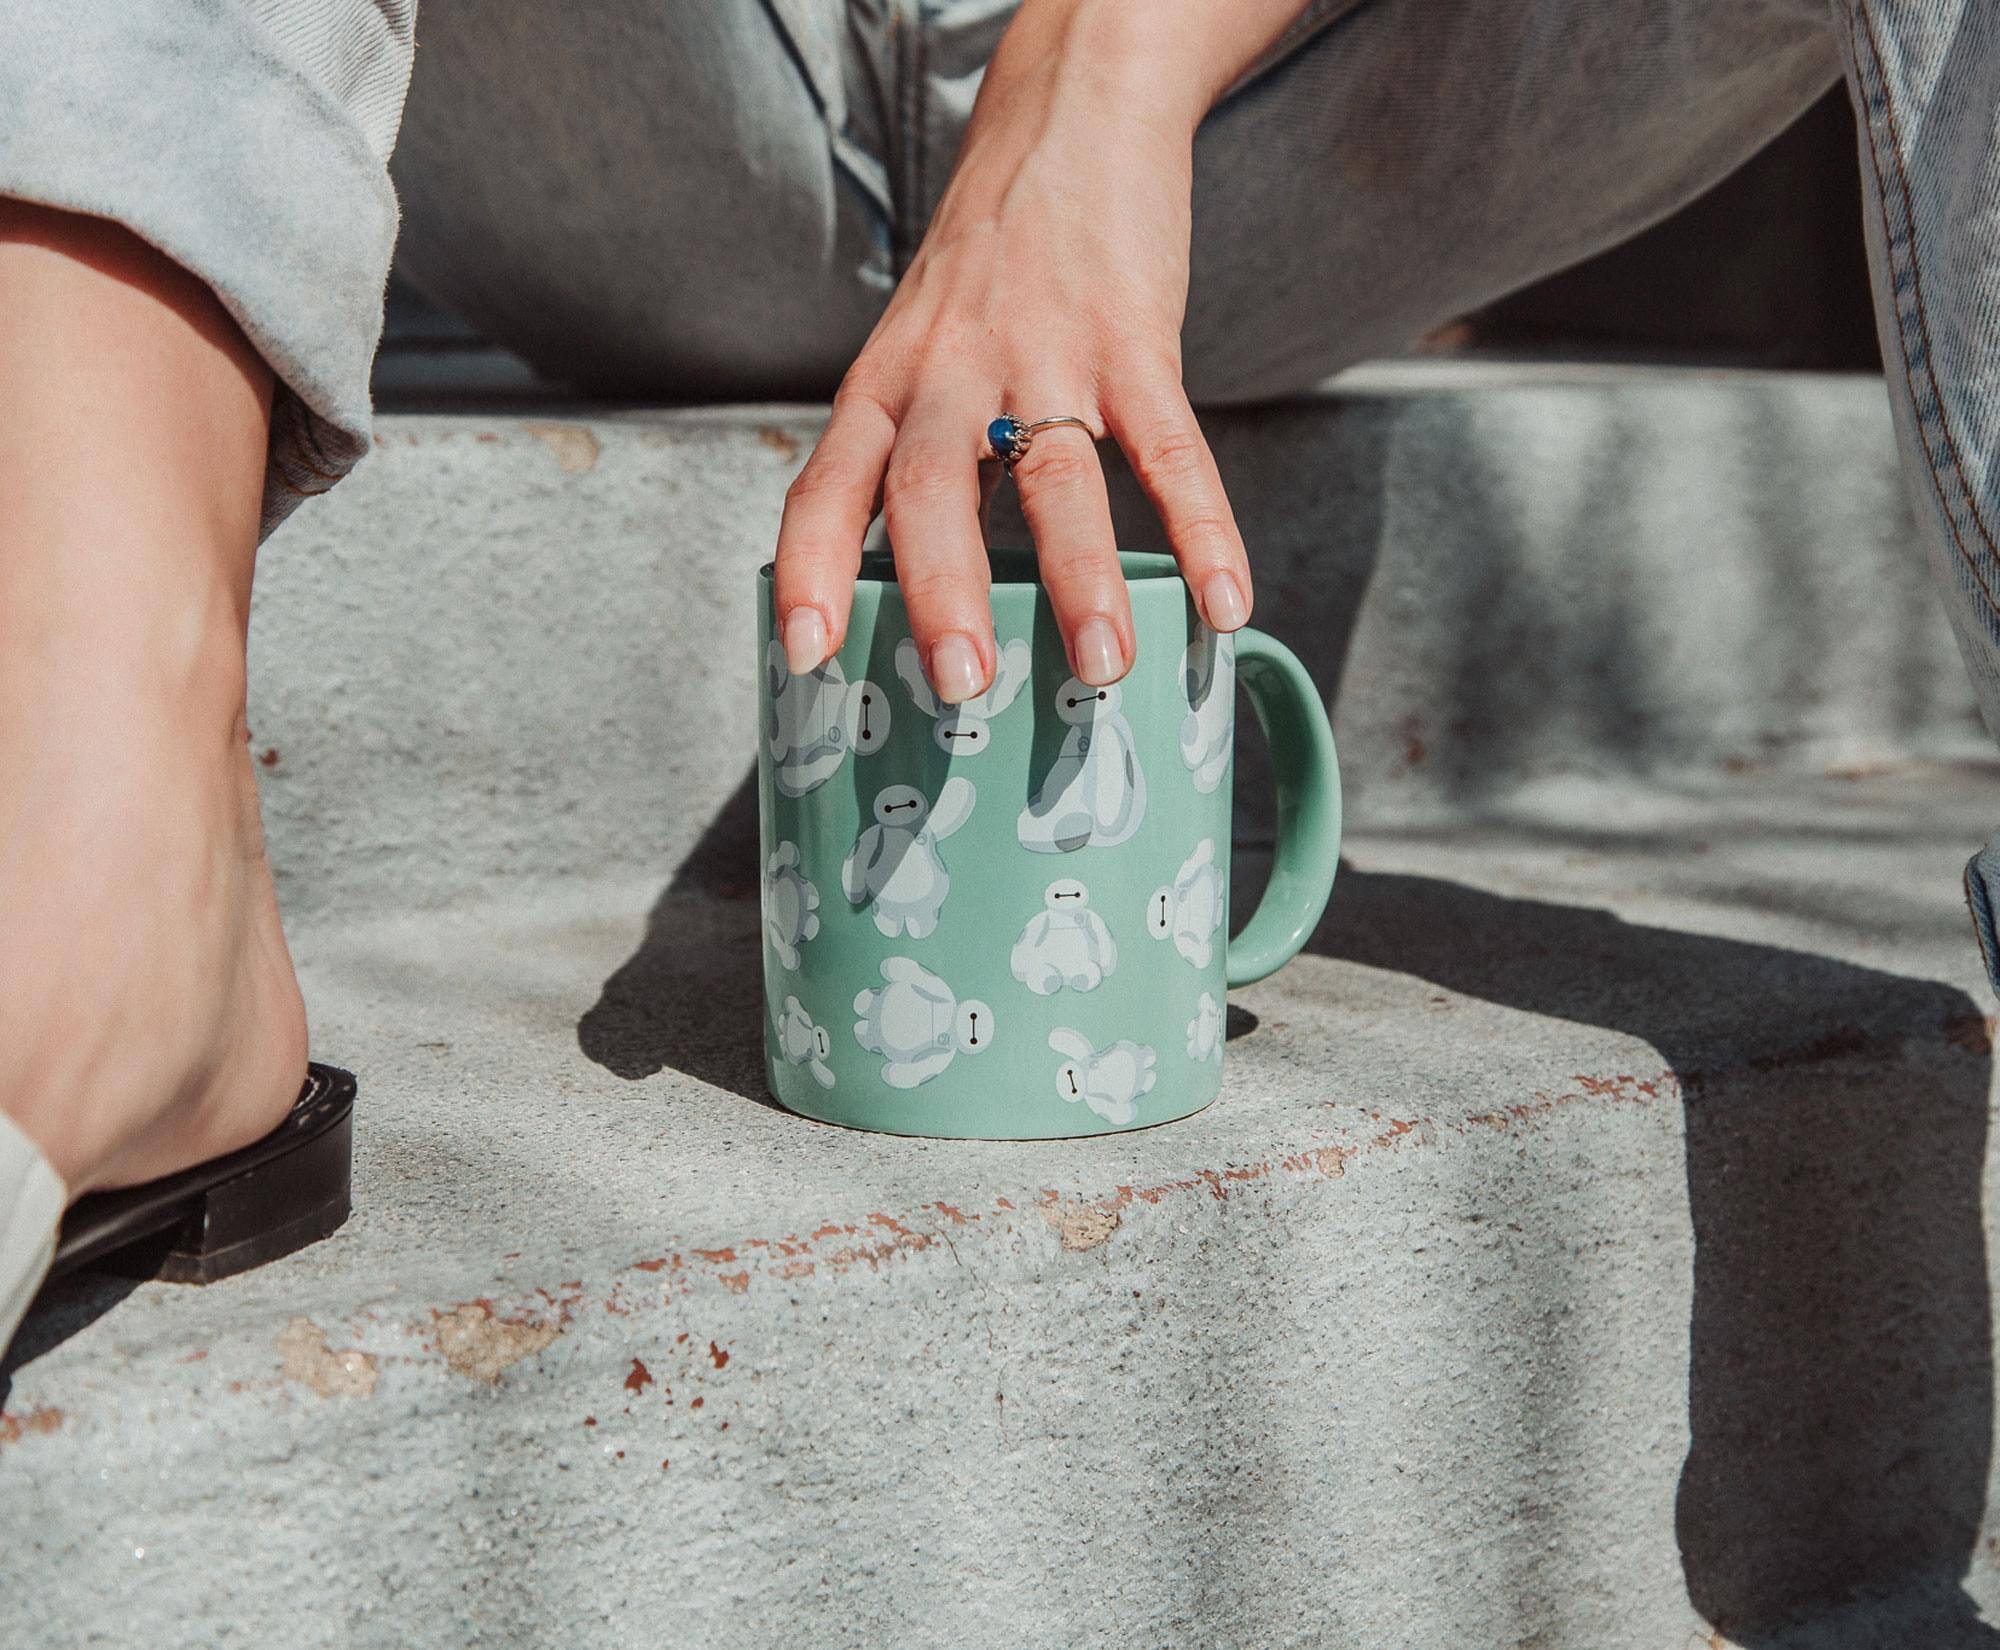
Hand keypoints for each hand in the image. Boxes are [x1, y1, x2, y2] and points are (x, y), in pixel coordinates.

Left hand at [772, 0, 1264, 702]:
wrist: (1068, 115)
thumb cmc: (989, 260)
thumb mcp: (919, 347)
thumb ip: (915, 452)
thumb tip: (929, 592)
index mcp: (888, 382)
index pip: (826, 483)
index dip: (808, 572)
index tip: (802, 656)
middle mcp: (953, 372)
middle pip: (930, 488)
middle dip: (942, 594)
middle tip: (961, 684)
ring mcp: (1046, 353)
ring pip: (1054, 475)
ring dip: (1079, 577)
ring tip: (1100, 666)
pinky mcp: (1135, 339)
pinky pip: (1171, 447)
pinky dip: (1203, 529)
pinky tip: (1226, 601)